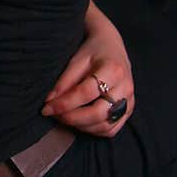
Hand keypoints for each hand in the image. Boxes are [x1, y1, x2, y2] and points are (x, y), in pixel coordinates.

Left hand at [40, 9, 134, 137]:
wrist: (112, 46)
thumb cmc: (93, 51)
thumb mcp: (77, 59)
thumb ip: (64, 81)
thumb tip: (49, 102)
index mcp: (114, 70)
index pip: (86, 93)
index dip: (64, 104)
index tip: (47, 108)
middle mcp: (126, 87)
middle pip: (98, 113)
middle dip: (72, 118)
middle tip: (55, 115)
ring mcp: (130, 100)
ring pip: (105, 126)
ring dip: (81, 126)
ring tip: (65, 117)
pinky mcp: (129, 110)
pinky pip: (111, 129)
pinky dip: (93, 130)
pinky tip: (80, 122)